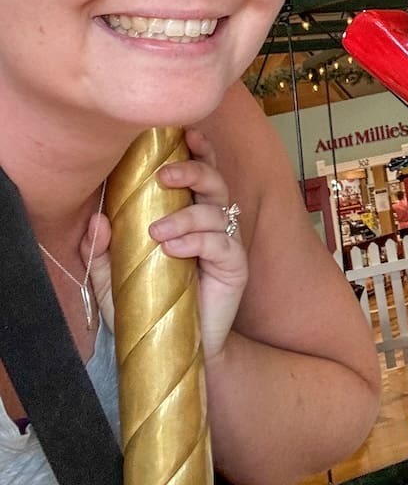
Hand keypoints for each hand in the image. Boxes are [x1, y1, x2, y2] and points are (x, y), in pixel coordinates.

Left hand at [82, 129, 248, 362]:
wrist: (172, 351)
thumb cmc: (146, 308)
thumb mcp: (110, 280)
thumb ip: (99, 252)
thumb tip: (95, 221)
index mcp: (186, 213)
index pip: (198, 170)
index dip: (196, 149)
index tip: (183, 133)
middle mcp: (211, 222)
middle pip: (214, 179)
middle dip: (193, 169)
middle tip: (164, 176)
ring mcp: (226, 243)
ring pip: (216, 210)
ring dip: (186, 215)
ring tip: (157, 232)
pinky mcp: (235, 266)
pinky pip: (222, 243)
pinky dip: (197, 241)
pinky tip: (174, 249)